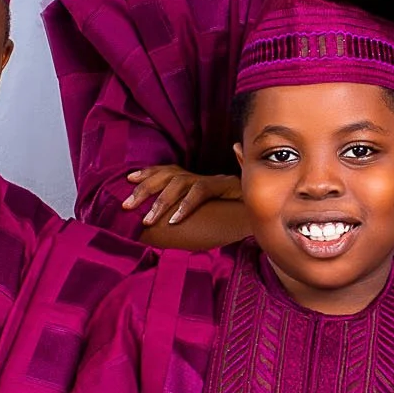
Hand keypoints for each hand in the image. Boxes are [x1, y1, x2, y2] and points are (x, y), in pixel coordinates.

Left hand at [123, 165, 239, 226]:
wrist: (267, 209)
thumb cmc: (236, 213)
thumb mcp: (208, 212)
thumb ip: (190, 211)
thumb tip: (168, 219)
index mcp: (196, 179)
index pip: (167, 171)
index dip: (148, 173)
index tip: (128, 179)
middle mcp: (202, 176)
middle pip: (167, 175)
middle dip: (144, 189)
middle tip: (126, 206)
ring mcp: (214, 180)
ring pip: (180, 183)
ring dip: (161, 201)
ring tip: (147, 219)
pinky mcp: (225, 186)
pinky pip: (200, 192)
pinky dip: (186, 205)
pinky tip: (173, 221)